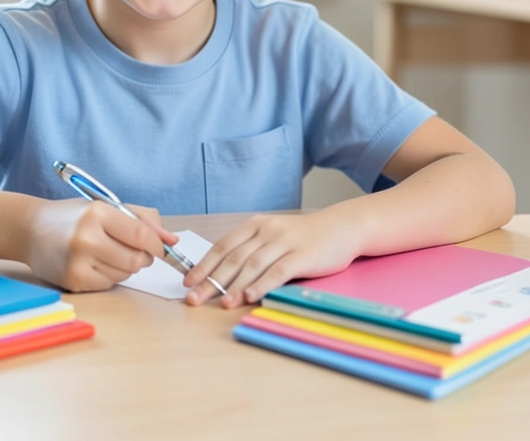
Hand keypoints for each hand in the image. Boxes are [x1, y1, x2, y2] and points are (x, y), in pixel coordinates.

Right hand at [25, 199, 178, 292]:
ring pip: (125, 273)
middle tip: (134, 250)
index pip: (140, 234)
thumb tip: (172, 240)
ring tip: (108, 252)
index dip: (156, 244)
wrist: (30, 230)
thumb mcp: (104, 206)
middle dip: (143, 257)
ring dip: (125, 266)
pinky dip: (109, 276)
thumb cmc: (72, 217)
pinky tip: (95, 263)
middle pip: (136, 259)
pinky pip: (109, 284)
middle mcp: (86, 238)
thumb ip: (142, 218)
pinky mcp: (73, 281)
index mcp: (96, 213)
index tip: (160, 247)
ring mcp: (78, 262)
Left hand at [183, 211, 359, 307]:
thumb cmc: (304, 237)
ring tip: (220, 303)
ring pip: (253, 265)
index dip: (204, 265)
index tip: (188, 282)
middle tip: (194, 299)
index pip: (223, 246)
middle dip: (211, 280)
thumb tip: (221, 276)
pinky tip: (250, 297)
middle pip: (233, 258)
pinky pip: (278, 272)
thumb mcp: (274, 236)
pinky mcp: (303, 255)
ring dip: (234, 286)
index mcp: (255, 225)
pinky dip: (261, 285)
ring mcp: (285, 241)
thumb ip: (251, 250)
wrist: (342, 227)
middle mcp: (267, 230)